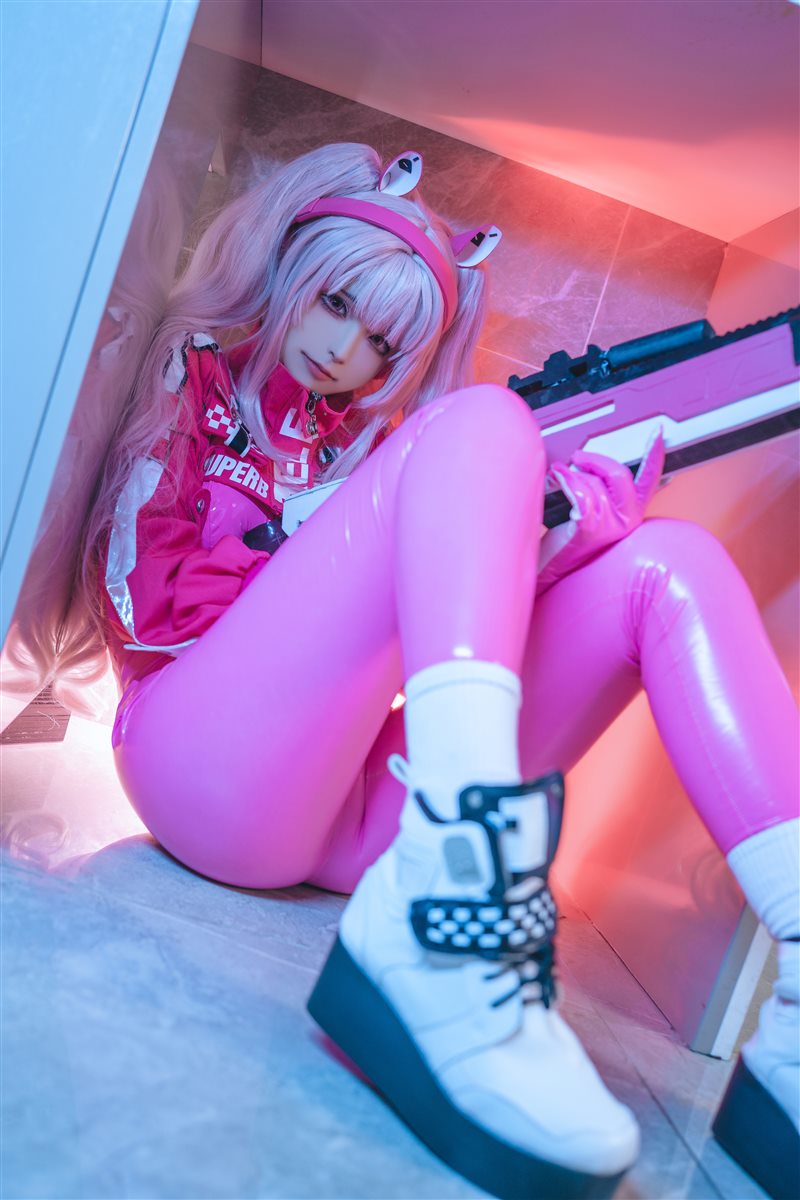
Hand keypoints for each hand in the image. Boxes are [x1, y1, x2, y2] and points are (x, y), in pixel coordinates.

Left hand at [536, 429, 664, 594]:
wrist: (550, 567)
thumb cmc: (567, 539)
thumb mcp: (592, 512)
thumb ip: (602, 491)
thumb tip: (595, 463)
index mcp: (632, 513)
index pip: (649, 480)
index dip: (654, 456)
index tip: (657, 434)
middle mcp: (628, 520)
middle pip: (618, 473)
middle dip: (594, 460)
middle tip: (577, 458)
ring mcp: (611, 526)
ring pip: (592, 483)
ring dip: (570, 475)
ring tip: (558, 479)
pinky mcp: (591, 529)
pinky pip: (580, 492)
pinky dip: (564, 480)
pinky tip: (555, 479)